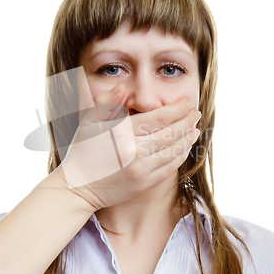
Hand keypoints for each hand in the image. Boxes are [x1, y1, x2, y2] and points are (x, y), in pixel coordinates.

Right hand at [51, 83, 200, 211]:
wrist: (78, 187)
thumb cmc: (82, 151)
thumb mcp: (88, 122)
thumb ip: (106, 102)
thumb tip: (123, 86)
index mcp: (123, 133)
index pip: (160, 117)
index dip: (178, 109)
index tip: (188, 102)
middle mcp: (135, 152)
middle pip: (172, 133)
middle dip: (187, 121)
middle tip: (195, 113)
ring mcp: (142, 170)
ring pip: (174, 150)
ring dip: (188, 138)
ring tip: (194, 128)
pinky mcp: (145, 184)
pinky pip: (170, 167)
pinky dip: (181, 155)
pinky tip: (184, 147)